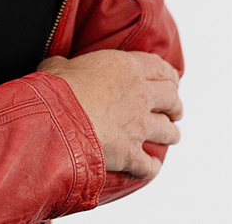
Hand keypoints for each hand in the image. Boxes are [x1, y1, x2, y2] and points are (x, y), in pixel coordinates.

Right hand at [38, 50, 182, 180]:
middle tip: (171, 109)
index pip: (161, 68)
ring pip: (170, 132)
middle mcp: (140, 95)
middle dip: (174, 105)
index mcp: (127, 67)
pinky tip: (150, 166)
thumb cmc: (57, 88)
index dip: (168, 75)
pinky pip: (151, 166)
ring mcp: (139, 126)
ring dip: (170, 134)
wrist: (56, 120)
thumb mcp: (59, 64)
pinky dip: (152, 167)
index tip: (170, 79)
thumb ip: (68, 64)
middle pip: (173, 99)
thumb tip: (59, 66)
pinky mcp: (131, 153)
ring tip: (168, 135)